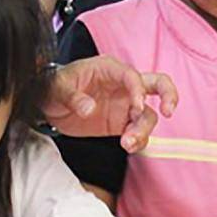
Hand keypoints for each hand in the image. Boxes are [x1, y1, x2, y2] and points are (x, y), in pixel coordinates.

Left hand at [46, 56, 177, 152]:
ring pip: (148, 115)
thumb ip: (73, 97)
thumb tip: (88, 108)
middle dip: (168, 95)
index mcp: (110, 69)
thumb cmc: (54, 86)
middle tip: (168, 112)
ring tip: (127, 143)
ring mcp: (125, 105)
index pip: (133, 76)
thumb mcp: (57, 89)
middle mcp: (124, 85)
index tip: (136, 108)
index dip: (138, 91)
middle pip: (157, 84)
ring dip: (144, 130)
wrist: (48, 104)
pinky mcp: (121, 124)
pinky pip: (138, 132)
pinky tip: (128, 146)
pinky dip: (138, 141)